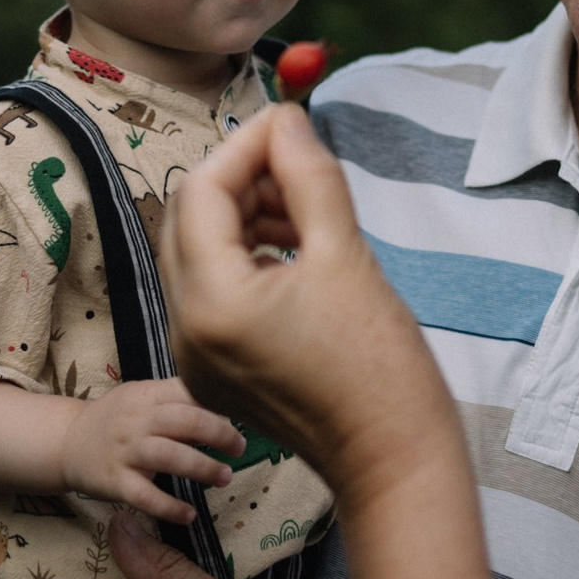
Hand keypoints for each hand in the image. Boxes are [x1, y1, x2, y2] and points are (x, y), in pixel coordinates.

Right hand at [60, 377, 241, 524]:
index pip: (186, 390)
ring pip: (169, 456)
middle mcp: (137, 420)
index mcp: (146, 395)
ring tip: (225, 477)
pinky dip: (169, 507)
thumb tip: (224, 417)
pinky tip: (189, 515)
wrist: (66, 442)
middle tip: (239, 447)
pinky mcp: (115, 481)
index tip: (239, 412)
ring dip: (202, 467)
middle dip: (219, 432)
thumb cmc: (116, 419)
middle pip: (184, 420)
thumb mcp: (142, 399)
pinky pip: (145, 496)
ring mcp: (125, 451)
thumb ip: (178, 405)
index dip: (216, 401)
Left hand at [160, 105, 454, 500]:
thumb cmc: (380, 366)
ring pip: (197, 253)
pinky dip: (245, 258)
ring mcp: (195, 356)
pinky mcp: (213, 371)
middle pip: (188, 219)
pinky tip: (296, 254)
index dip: (245, 147)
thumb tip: (287, 120)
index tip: (291, 123)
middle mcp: (186, 331)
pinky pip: (211, 292)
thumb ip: (310, 178)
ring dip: (244, 216)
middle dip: (240, 179)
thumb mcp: (347, 255)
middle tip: (300, 165)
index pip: (202, 192)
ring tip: (306, 212)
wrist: (392, 459)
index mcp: (213, 304)